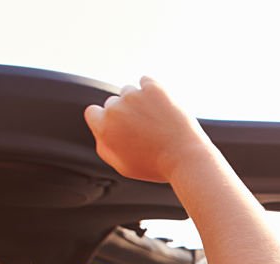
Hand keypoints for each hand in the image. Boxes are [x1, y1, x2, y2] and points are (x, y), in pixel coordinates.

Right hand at [84, 77, 210, 182]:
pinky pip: (146, 81)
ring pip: (130, 91)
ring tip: (157, 120)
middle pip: (113, 102)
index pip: (93, 112)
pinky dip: (152, 90)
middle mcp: (115, 109)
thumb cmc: (156, 166)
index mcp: (104, 127)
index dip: (108, 120)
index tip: (122, 126)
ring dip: (139, 101)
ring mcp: (134, 96)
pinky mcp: (153, 88)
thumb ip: (104, 146)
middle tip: (145, 129)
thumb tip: (99, 132)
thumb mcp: (122, 166)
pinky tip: (162, 105)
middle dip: (125, 113)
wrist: (185, 158)